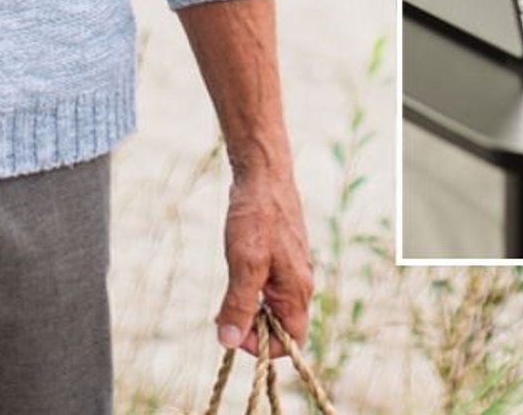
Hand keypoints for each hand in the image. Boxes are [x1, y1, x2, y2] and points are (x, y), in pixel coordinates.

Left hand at [215, 164, 312, 353]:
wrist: (263, 174)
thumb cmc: (257, 217)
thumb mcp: (244, 264)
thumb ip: (239, 305)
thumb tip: (229, 342)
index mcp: (297, 289)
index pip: (292, 341)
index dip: (263, 347)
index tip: (234, 334)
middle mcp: (299, 282)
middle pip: (281, 326)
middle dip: (252, 328)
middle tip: (223, 316)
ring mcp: (291, 268)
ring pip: (272, 305)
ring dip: (248, 309)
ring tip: (225, 297)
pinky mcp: (281, 255)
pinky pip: (268, 286)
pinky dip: (250, 290)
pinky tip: (234, 274)